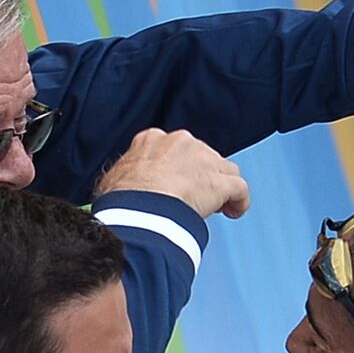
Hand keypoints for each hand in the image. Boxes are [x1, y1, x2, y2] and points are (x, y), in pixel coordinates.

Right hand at [95, 128, 249, 219]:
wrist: (137, 209)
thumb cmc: (121, 201)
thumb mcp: (114, 182)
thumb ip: (125, 180)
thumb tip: (120, 196)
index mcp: (152, 140)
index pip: (175, 149)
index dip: (179, 167)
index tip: (176, 184)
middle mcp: (181, 142)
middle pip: (201, 157)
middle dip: (201, 176)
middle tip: (194, 199)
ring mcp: (203, 159)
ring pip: (223, 169)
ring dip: (222, 187)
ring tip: (217, 207)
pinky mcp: (220, 181)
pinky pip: (239, 188)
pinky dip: (239, 201)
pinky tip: (234, 212)